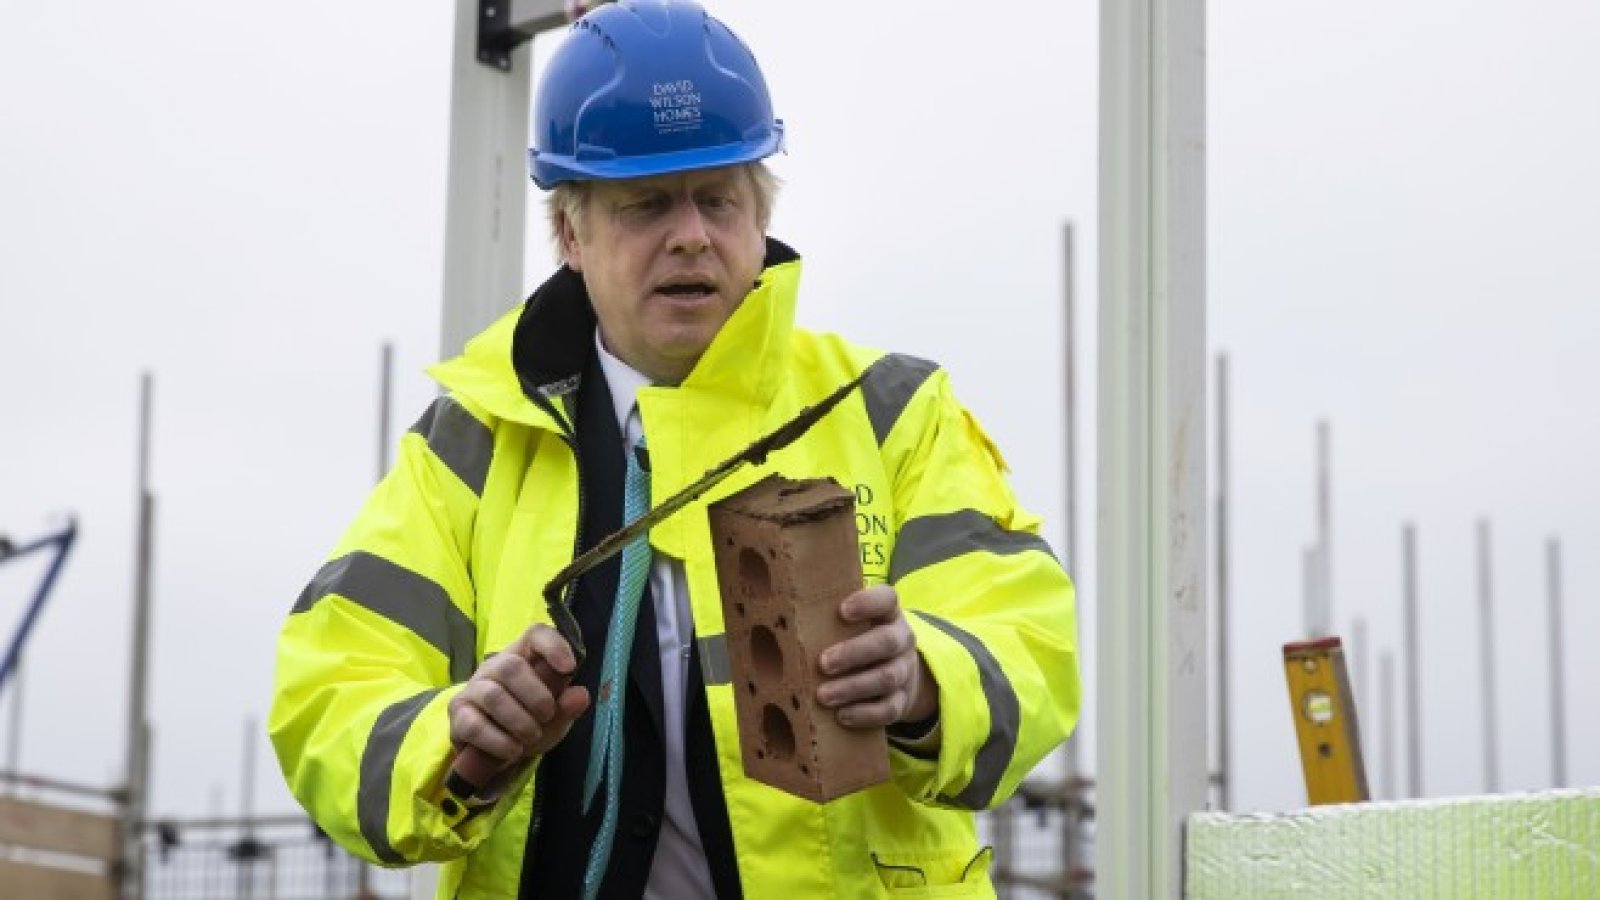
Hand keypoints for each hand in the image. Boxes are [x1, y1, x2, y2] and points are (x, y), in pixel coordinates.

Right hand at [448, 624, 589, 785]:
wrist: (497, 752)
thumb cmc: (529, 722)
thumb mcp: (555, 717)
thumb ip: (568, 706)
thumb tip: (580, 695)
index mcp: (523, 657)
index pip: (534, 634)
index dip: (553, 646)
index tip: (569, 668)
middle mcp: (494, 667)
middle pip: (511, 666)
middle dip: (536, 695)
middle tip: (547, 715)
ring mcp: (473, 689)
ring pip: (494, 696)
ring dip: (519, 721)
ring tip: (532, 736)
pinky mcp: (458, 714)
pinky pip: (474, 725)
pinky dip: (499, 741)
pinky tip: (512, 750)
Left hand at [814, 585, 936, 729]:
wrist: (899, 673)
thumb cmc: (860, 640)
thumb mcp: (853, 623)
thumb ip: (827, 615)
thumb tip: (775, 611)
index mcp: (888, 613)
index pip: (886, 599)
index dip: (867, 603)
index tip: (842, 610)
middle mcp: (901, 639)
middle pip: (886, 643)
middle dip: (854, 653)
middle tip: (823, 663)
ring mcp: (904, 670)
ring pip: (886, 678)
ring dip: (853, 687)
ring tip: (823, 696)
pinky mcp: (902, 700)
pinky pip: (889, 709)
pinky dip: (865, 714)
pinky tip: (841, 716)